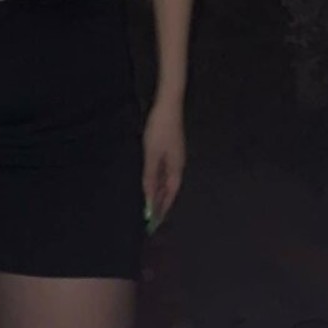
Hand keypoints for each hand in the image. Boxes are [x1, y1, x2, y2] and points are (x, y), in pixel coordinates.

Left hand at [142, 98, 184, 231]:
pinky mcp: (170, 148)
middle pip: (169, 188)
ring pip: (166, 179)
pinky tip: (150, 179)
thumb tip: (148, 198)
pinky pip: (164, 170)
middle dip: (161, 202)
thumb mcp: (152, 155)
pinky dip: (157, 178)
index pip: (169, 194)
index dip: (163, 208)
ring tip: (149, 202)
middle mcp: (178, 165)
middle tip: (150, 216)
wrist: (168, 105)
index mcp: (176, 169)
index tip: (155, 222)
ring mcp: (175, 156)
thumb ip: (150, 177)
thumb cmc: (160, 130)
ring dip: (158, 190)